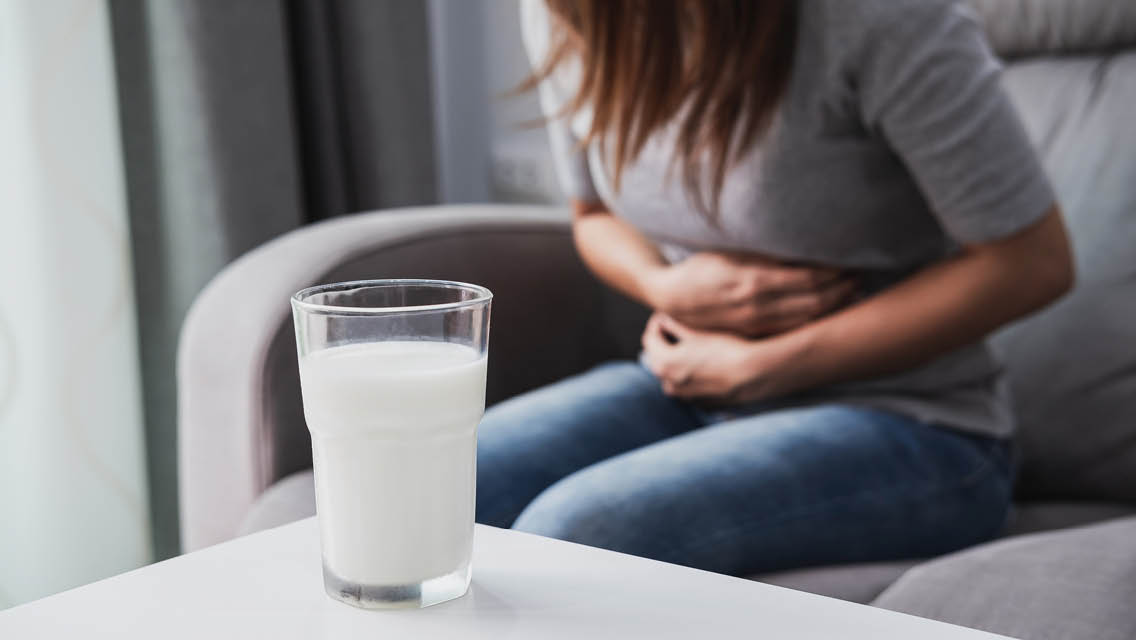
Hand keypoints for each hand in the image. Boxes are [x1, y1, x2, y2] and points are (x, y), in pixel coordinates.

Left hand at [641, 313, 799, 402]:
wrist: (755, 374)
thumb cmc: (727, 349)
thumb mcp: (697, 333)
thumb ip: (675, 326)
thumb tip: (663, 319)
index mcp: (663, 363)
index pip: (649, 338)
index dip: (657, 324)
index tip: (666, 316)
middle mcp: (669, 384)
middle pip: (659, 358)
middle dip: (666, 343)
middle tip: (679, 329)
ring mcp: (685, 398)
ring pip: (674, 375)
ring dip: (678, 361)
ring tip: (696, 348)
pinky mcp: (701, 404)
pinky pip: (690, 387)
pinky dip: (693, 376)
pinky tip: (709, 365)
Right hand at [642, 252, 855, 337]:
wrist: (673, 298)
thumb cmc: (701, 266)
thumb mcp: (729, 249)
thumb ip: (764, 250)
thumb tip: (800, 241)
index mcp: (754, 280)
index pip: (809, 277)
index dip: (836, 271)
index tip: (852, 259)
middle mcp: (759, 305)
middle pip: (816, 300)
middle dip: (843, 288)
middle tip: (862, 274)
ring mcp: (757, 323)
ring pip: (808, 318)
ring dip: (834, 305)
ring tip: (853, 291)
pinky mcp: (754, 332)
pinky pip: (793, 329)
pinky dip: (816, 320)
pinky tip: (829, 311)